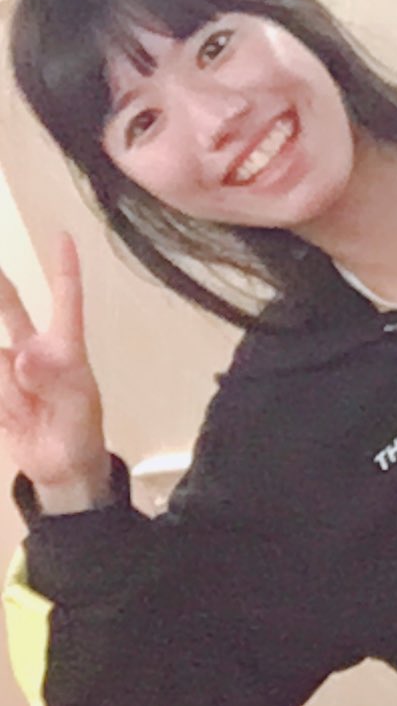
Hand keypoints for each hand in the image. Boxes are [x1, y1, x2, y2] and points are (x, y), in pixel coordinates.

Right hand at [0, 234, 111, 509]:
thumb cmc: (80, 433)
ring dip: (8, 392)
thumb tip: (21, 356)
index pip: (65, 300)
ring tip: (24, 410)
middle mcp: (32, 350)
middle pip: (8, 307)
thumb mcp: (76, 408)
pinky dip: (1, 395)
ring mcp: (7, 368)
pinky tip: (15, 407)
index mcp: (64, 348)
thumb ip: (52, 381)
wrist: (60, 469)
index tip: (64, 235)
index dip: (64, 268)